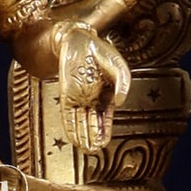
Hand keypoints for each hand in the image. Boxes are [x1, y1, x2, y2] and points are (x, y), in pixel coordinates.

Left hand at [57, 21, 131, 153]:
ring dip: (82, 135)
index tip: (103, 144)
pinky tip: (73, 137)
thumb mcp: (118, 66)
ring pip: (80, 121)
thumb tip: (119, 103)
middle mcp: (92, 99)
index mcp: (106, 94)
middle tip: (93, 151)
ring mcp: (79, 97)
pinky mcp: (66, 94)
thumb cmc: (100, 50)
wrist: (78, 39)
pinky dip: (71, 126)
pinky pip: (68, 114)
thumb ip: (123, 83)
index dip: (105, 131)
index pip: (105, 118)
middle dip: (92, 137)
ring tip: (85, 149)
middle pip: (92, 123)